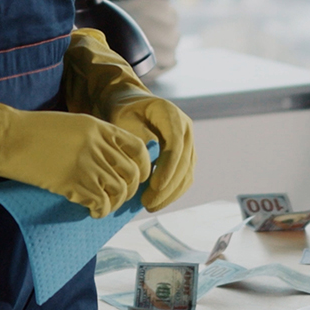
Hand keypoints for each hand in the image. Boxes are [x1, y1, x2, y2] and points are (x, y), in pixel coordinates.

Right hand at [0, 70, 151, 217]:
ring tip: (101, 205)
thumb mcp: (67, 125)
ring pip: (119, 190)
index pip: (136, 148)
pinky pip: (100, 202)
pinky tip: (89, 210)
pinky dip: (99, 210)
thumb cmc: (29, 131)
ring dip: (114, 202)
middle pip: (131, 173)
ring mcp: (85, 161)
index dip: (140, 167)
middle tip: (117, 198)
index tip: (133, 178)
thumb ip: (91, 138)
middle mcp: (96, 142)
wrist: (2, 135)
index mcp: (96, 125)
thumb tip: (109, 160)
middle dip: (129, 190)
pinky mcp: (71, 181)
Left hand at [62, 28, 194, 211]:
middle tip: (148, 204)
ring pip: (187, 172)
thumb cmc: (122, 110)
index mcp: (170, 114)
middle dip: (168, 186)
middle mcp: (185, 126)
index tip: (154, 186)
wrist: (129, 103)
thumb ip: (130, 138)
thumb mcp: (121, 118)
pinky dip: (173, 190)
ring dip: (171, 192)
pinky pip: (185, 175)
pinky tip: (157, 200)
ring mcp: (188, 140)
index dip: (167, 167)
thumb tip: (138, 167)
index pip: (175, 144)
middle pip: (184, 161)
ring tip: (150, 206)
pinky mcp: (186, 153)